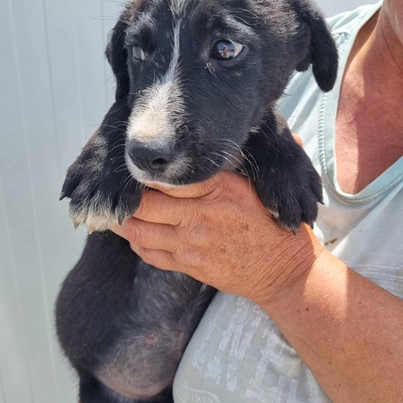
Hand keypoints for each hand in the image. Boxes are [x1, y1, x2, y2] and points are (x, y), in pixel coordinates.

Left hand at [110, 134, 321, 307]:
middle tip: (120, 190)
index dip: (145, 172)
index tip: (137, 166)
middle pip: (144, 204)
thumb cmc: (269, 223)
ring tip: (120, 210)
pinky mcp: (189, 265)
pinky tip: (138, 233)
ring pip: (139, 231)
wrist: (282, 268)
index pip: (166, 176)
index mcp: (217, 188)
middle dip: (127, 197)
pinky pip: (149, 254)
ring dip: (124, 221)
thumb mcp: (255, 186)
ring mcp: (191, 243)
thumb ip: (234, 163)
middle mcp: (200, 215)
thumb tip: (222, 133)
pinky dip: (138, 242)